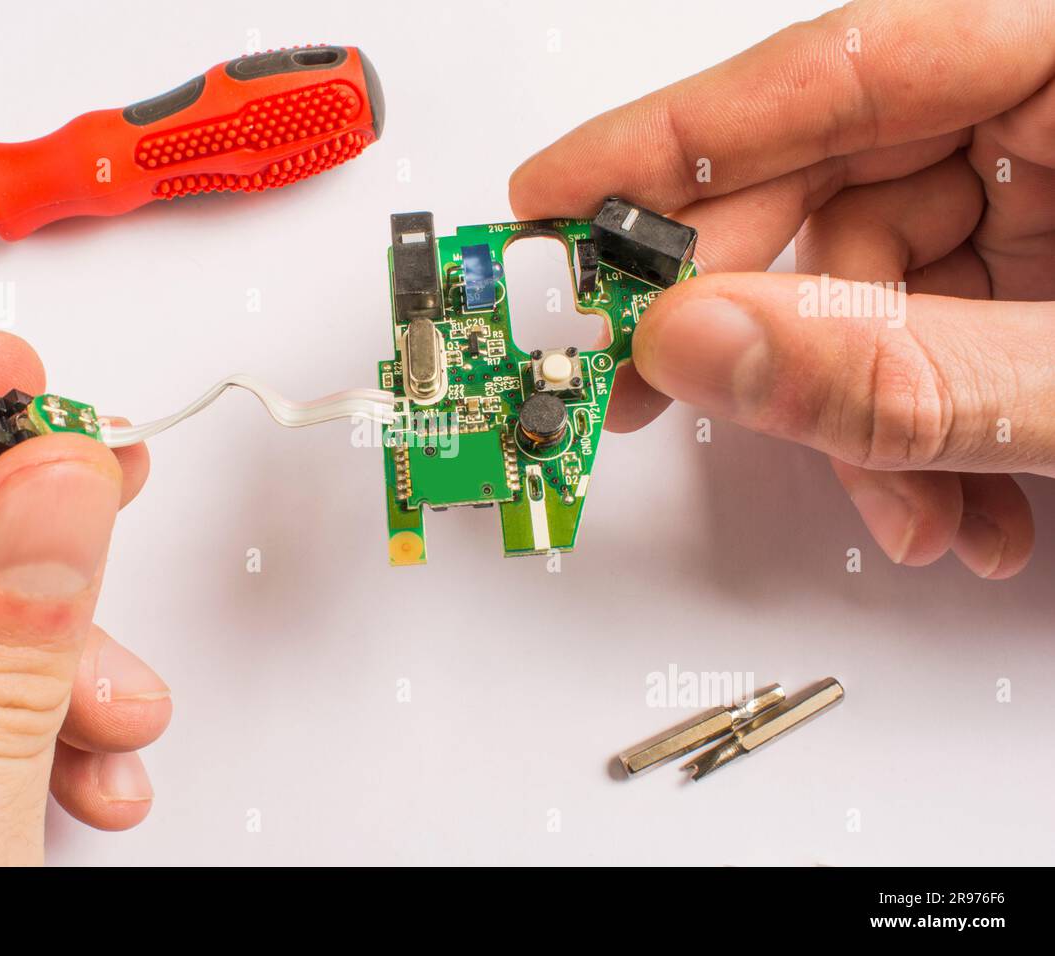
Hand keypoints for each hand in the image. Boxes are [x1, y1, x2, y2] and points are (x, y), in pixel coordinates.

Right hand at [510, 0, 1054, 577]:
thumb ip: (899, 371)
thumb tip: (701, 344)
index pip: (840, 66)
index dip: (674, 136)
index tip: (552, 200)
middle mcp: (1053, 113)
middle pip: (832, 183)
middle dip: (746, 317)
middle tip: (634, 382)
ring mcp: (1050, 190)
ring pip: (871, 287)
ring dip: (861, 416)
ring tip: (900, 507)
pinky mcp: (1041, 267)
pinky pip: (927, 329)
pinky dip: (917, 425)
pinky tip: (953, 497)